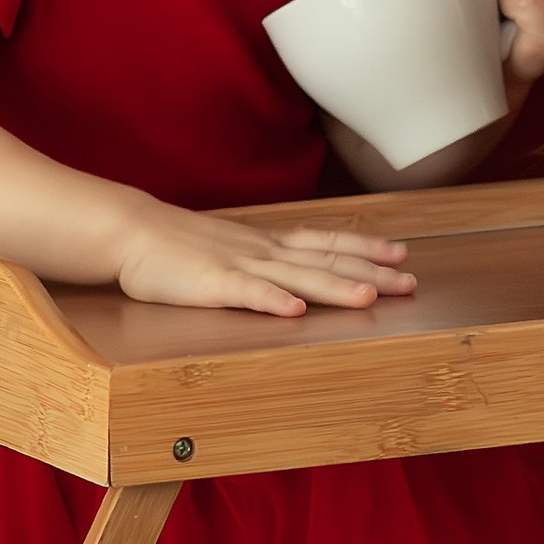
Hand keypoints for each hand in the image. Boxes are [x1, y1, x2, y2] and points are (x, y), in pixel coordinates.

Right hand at [113, 203, 416, 316]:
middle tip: (410, 281)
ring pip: (297, 277)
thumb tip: (295, 271)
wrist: (132, 232)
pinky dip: (273, 301)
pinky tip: (296, 312)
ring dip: (334, 286)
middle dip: (371, 271)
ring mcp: (240, 265)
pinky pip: (247, 293)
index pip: (327, 242)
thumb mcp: (232, 245)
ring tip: (370, 296)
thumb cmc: (179, 244)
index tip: (402, 252)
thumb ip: (264, 258)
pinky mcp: (212, 284)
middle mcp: (264, 251)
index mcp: (269, 243)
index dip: (367, 247)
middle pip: (326, 260)